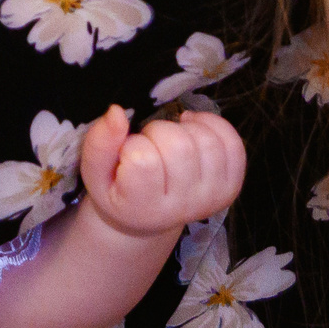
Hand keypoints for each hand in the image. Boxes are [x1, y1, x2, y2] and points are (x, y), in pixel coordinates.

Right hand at [79, 105, 245, 238]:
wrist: (146, 215)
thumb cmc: (117, 188)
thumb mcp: (95, 171)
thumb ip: (99, 143)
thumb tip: (116, 112)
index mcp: (143, 208)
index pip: (144, 162)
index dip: (133, 145)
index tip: (128, 152)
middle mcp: (182, 208)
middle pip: (180, 148)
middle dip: (159, 131)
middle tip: (149, 142)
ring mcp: (210, 198)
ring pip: (207, 142)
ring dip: (184, 128)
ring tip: (169, 138)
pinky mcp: (229, 187)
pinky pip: (233, 144)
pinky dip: (212, 124)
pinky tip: (192, 127)